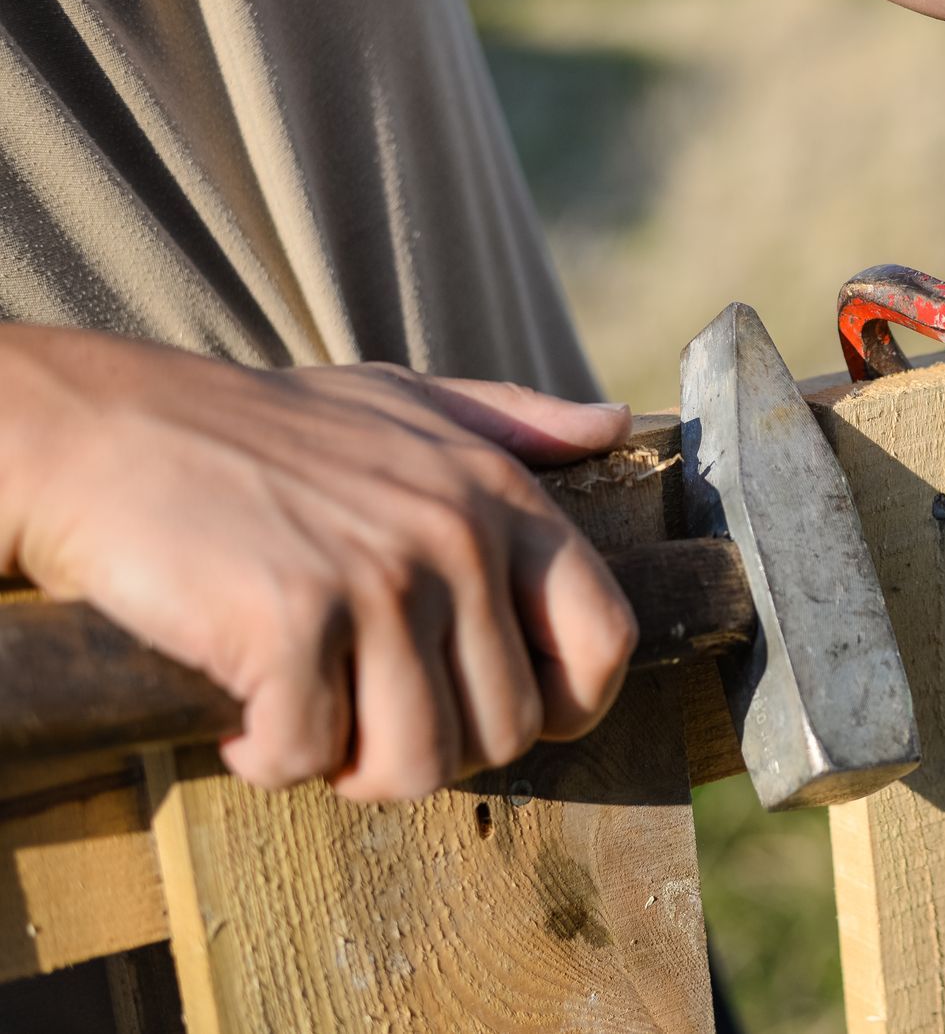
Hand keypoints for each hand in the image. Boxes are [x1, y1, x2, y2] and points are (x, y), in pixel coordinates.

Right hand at [0, 327, 638, 800]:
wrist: (109, 427)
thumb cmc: (263, 429)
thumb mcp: (406, 401)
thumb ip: (514, 419)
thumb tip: (613, 424)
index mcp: (500, 495)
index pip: (606, 638)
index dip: (568, 706)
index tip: (496, 713)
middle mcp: (456, 536)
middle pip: (507, 729)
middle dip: (434, 747)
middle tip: (360, 711)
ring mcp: (378, 579)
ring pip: (420, 764)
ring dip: (350, 766)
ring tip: (304, 711)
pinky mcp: (292, 621)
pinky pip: (308, 757)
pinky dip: (264, 754)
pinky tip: (239, 704)